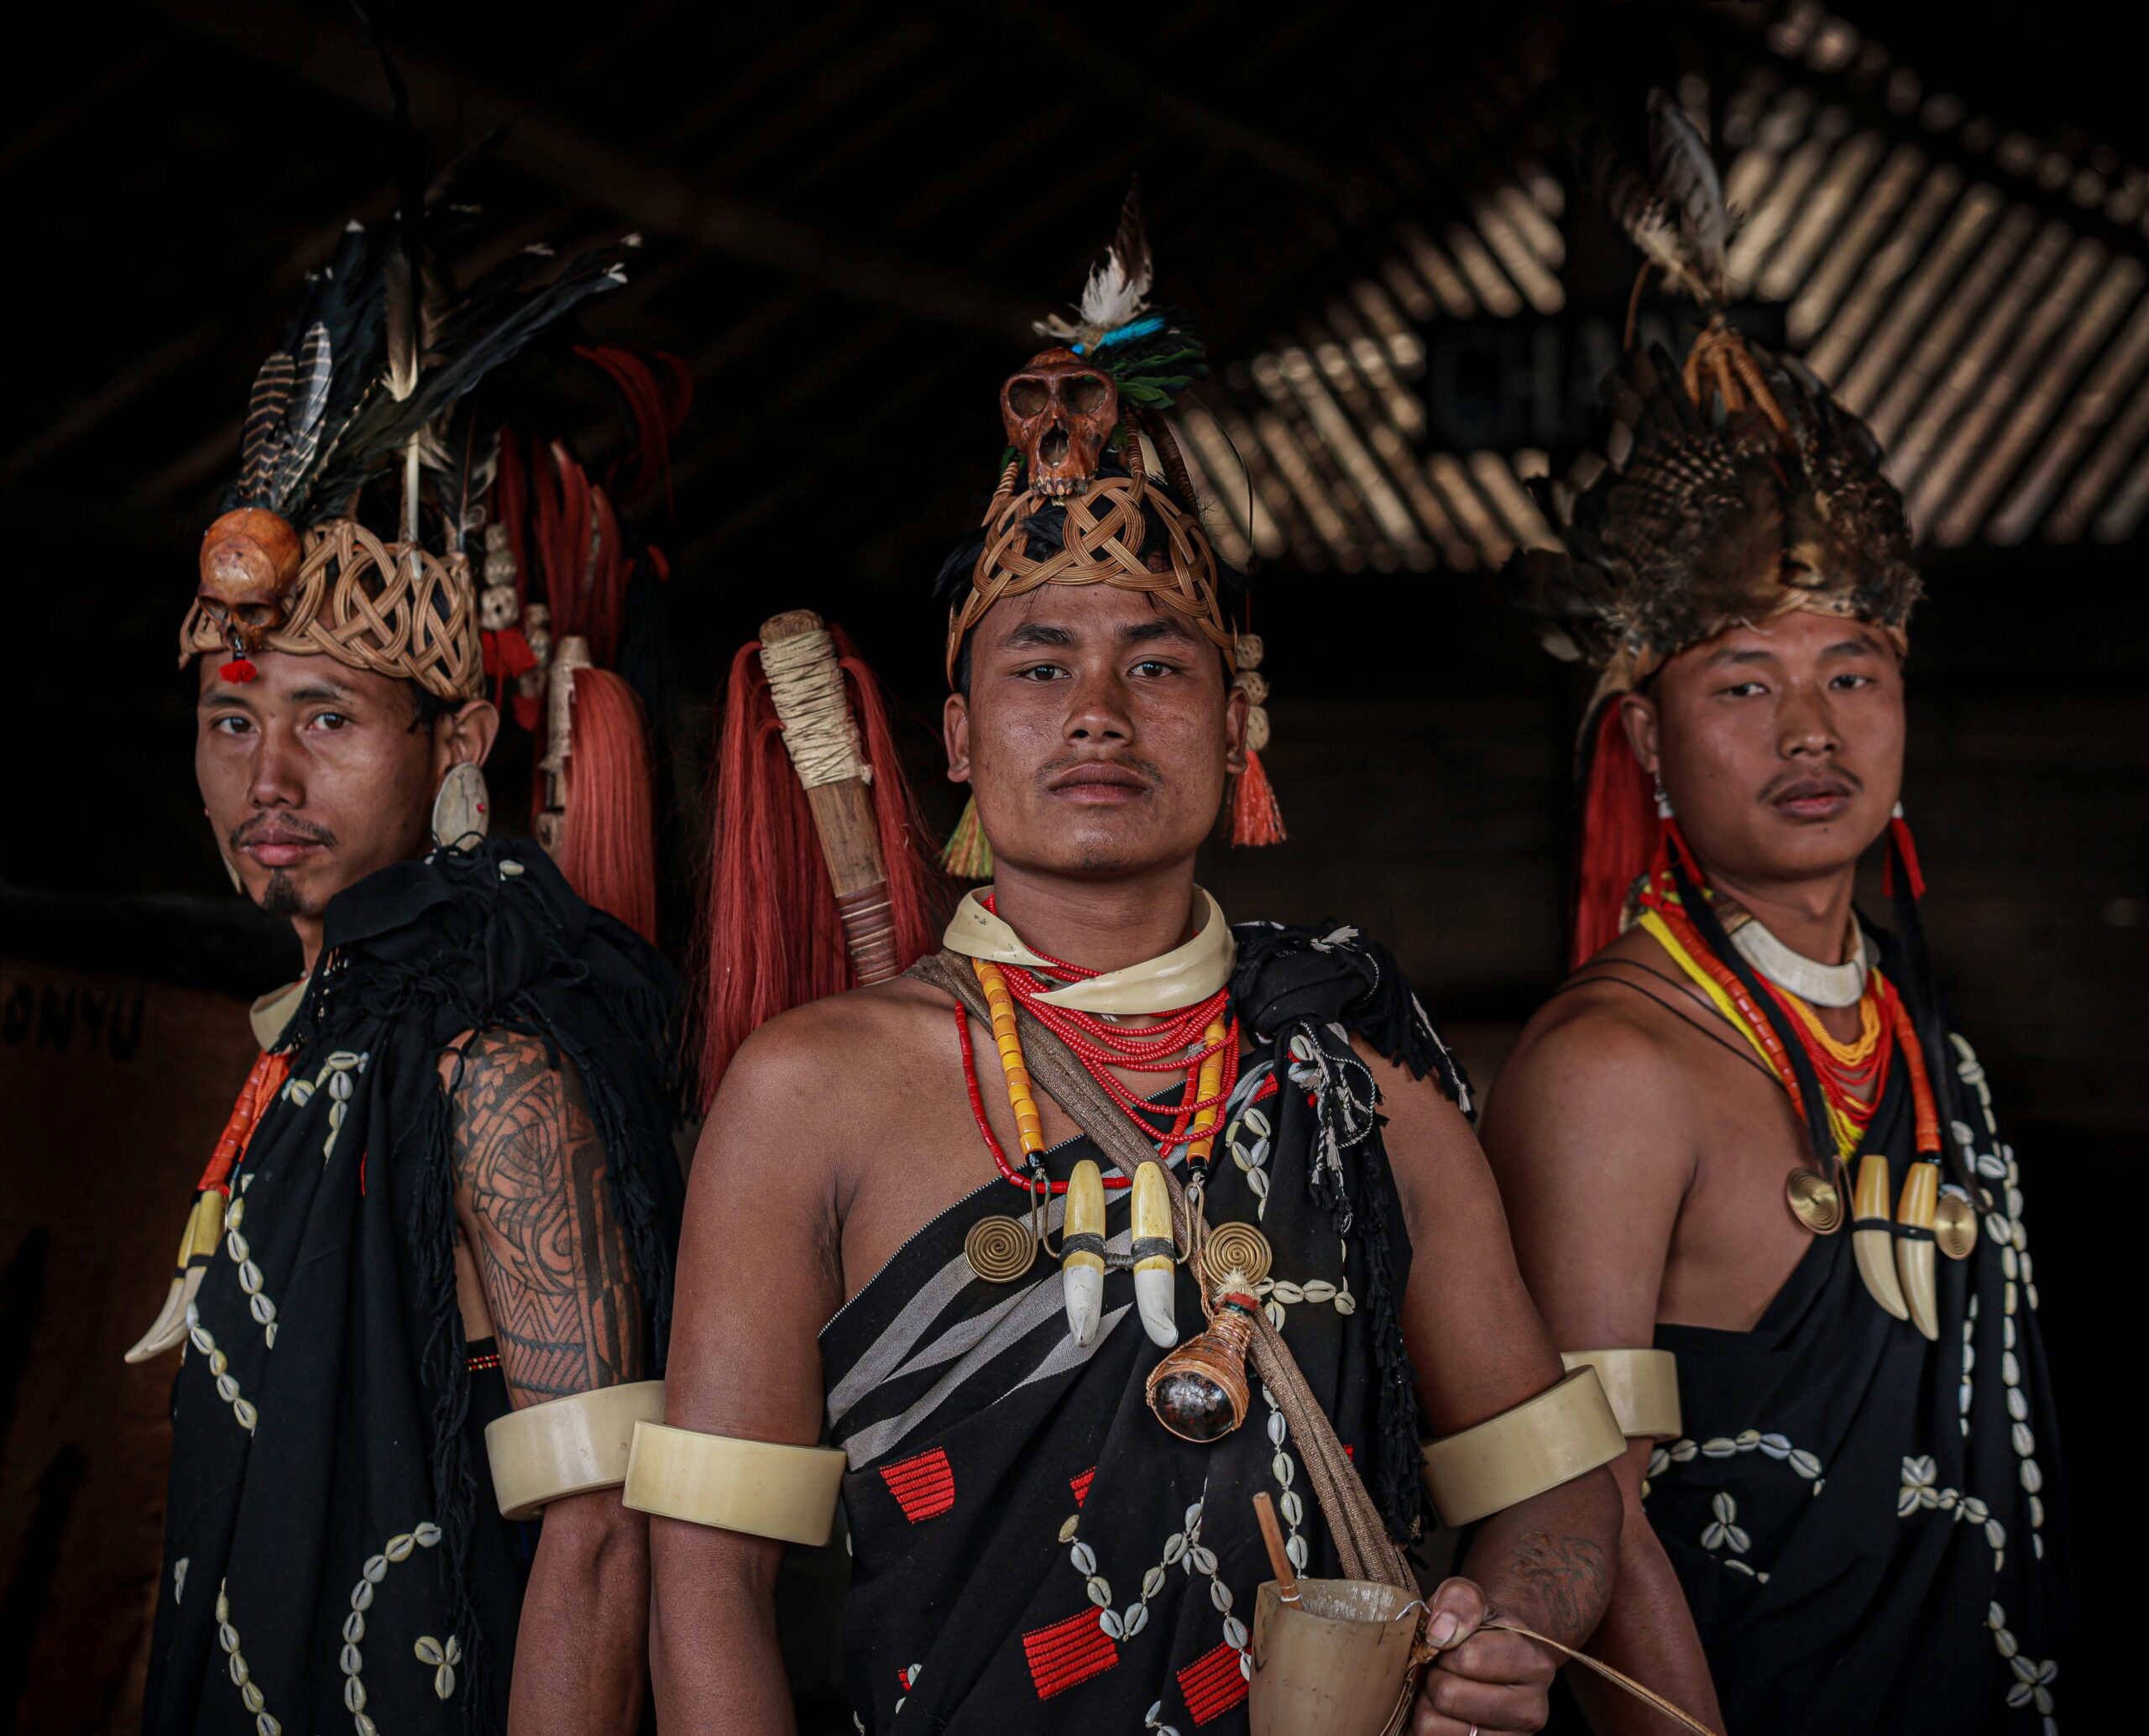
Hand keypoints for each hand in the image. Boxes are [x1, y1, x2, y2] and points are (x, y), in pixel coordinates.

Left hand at [1411, 1576, 1555, 1734]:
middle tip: (1443, 1668)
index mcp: (1535, 1665)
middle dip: (1434, 1675)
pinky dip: (1426, 1725)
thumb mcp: (1470, 1598)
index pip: (1469, 1657)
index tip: (1450, 1643)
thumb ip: (1459, 1600)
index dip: (1445, 1646)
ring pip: (1435, 1727)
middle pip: (1449, 1696)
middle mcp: (1532, 1711)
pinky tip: (1442, 1712)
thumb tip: (1440, 1634)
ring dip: (1426, 1704)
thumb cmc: (1478, 1628)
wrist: (1493, 1657)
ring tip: (1444, 1688)